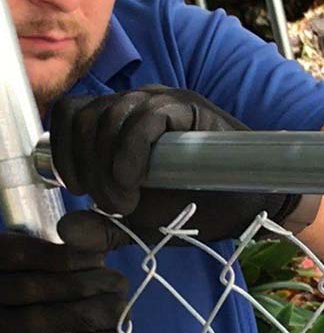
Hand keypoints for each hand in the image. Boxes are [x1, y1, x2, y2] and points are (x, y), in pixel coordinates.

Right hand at [0, 213, 128, 332]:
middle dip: (91, 283)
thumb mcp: (26, 272)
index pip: (23, 253)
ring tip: (122, 308)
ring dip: (102, 312)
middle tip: (120, 284)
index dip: (68, 255)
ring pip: (57, 318)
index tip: (100, 258)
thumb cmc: (22, 304)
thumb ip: (54, 260)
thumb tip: (100, 254)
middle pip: (42, 286)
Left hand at [50, 86, 295, 243]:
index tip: (78, 189)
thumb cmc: (200, 209)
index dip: (63, 151)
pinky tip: (134, 183)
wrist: (252, 207)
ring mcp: (162, 101)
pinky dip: (129, 154)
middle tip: (108, 206)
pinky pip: (143, 120)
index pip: (72, 115)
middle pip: (85, 116)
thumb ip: (105, 228)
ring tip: (124, 203)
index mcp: (121, 121)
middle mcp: (138, 102)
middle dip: (84, 166)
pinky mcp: (187, 107)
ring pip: (108, 115)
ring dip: (105, 166)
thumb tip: (66, 231)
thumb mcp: (142, 224)